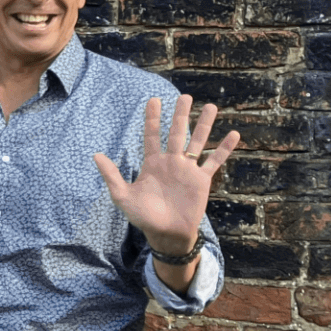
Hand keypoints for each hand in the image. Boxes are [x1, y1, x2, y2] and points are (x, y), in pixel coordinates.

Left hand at [95, 94, 238, 255]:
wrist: (166, 233)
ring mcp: (187, 170)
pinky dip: (224, 148)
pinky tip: (234, 134)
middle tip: (184, 96)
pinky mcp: (202, 180)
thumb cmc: (143, 216)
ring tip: (211, 106)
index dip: (152, 118)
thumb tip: (96, 155)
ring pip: (197, 142)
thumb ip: (112, 175)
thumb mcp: (122, 196)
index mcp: (152, 163)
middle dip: (180, 114)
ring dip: (204, 125)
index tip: (154, 99)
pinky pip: (215, 161)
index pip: (152, 135)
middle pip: (176, 132)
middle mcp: (171, 162)